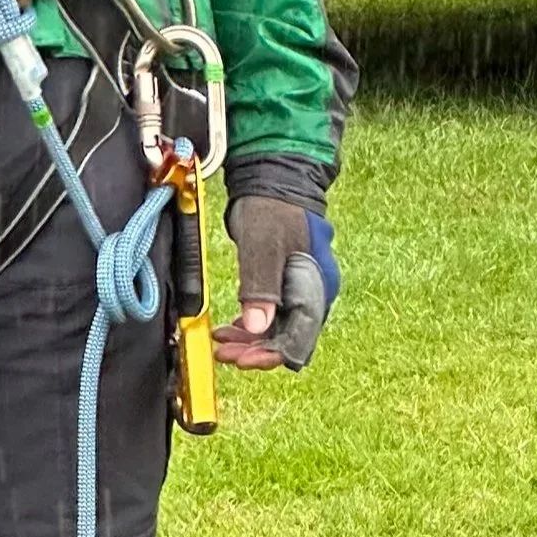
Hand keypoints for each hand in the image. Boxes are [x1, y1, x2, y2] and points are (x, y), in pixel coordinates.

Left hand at [212, 197, 338, 370]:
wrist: (273, 177)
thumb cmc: (272, 207)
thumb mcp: (264, 245)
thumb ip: (262, 286)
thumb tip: (258, 329)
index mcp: (316, 286)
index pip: (298, 338)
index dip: (269, 355)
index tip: (241, 360)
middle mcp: (313, 293)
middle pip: (287, 339)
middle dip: (255, 350)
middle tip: (223, 353)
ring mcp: (299, 289)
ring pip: (277, 330)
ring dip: (250, 340)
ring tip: (221, 342)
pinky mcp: (285, 284)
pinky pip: (271, 316)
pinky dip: (251, 325)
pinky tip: (231, 327)